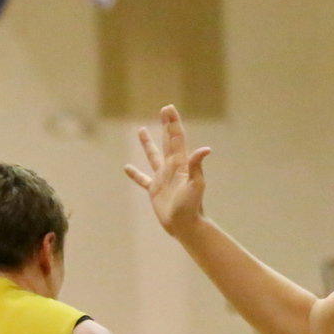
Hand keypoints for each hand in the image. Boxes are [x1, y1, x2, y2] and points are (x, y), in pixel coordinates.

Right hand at [125, 105, 211, 236]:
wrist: (186, 225)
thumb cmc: (192, 206)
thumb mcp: (196, 184)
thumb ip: (197, 165)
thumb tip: (206, 149)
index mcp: (181, 164)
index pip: (176, 138)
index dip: (172, 123)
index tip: (168, 108)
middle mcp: (172, 168)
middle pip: (167, 141)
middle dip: (166, 125)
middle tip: (163, 110)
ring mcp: (163, 178)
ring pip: (153, 156)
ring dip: (148, 143)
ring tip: (140, 130)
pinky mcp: (155, 190)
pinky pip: (143, 179)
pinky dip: (135, 174)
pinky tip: (127, 168)